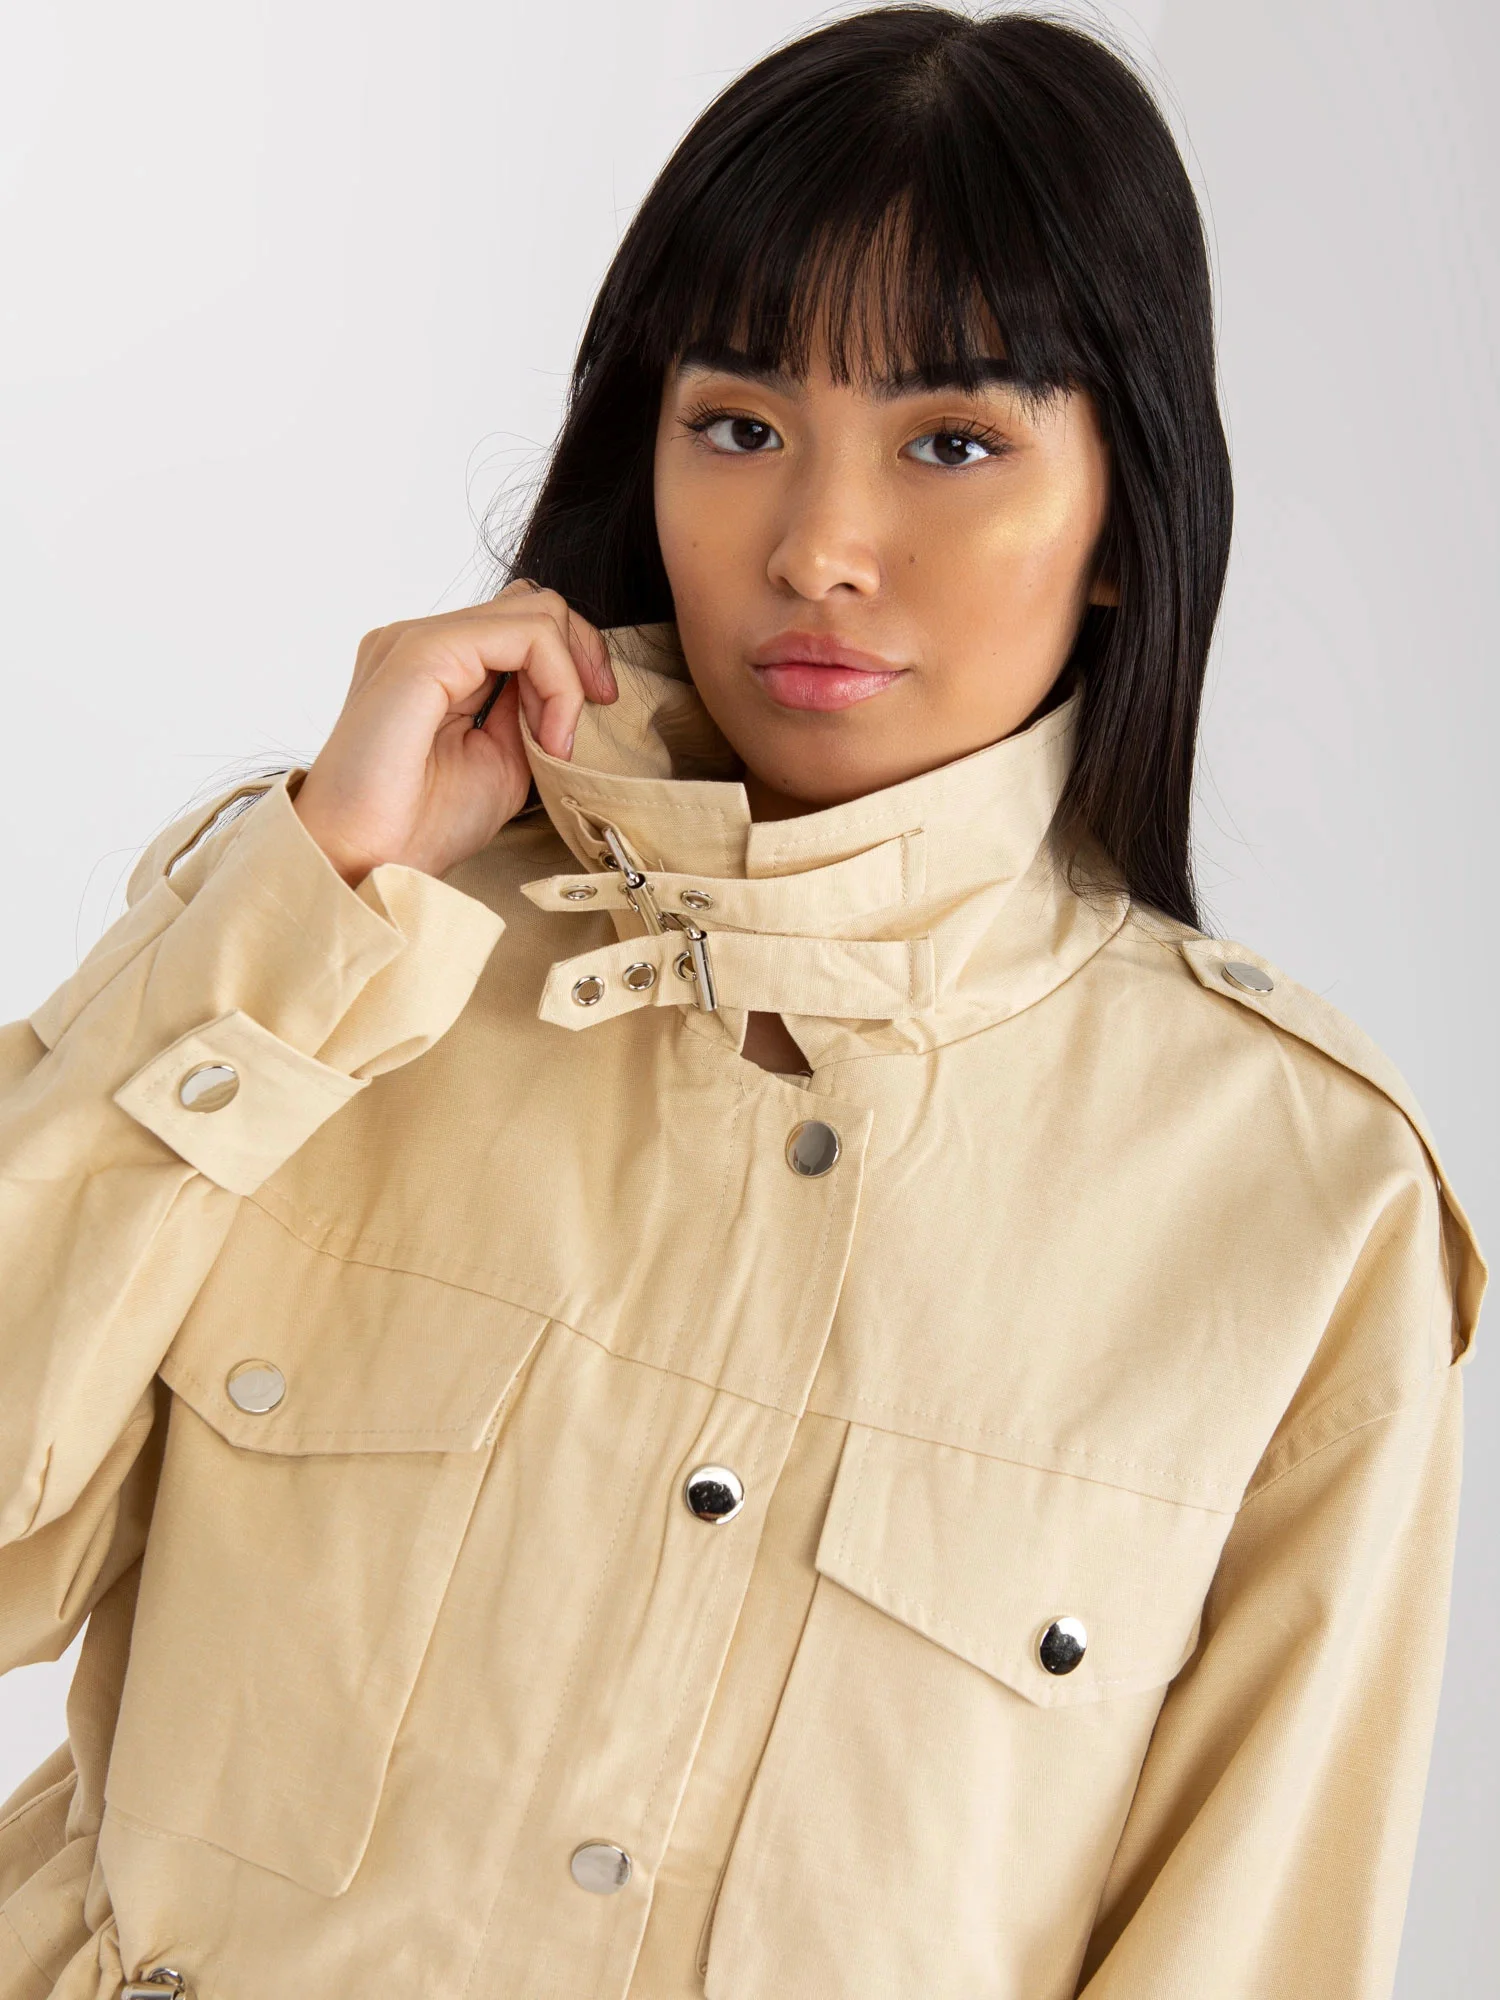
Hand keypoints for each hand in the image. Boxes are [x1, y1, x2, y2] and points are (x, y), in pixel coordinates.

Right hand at [292, 582, 616, 886]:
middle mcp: (421, 639)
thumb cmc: (422, 824)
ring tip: (553, 742)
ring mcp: (418, 639)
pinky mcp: (424, 651)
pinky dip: (556, 682)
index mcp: (434, 662)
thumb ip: (529, 712)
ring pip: (535, 611)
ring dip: (568, 676)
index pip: (521, 620)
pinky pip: (524, 633)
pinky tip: (546, 737)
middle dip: (580, 657)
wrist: (368, 860)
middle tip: (582, 725)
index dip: (572, 660)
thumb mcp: (503, 759)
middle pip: (534, 603)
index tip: (591, 717)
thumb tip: (570, 684)